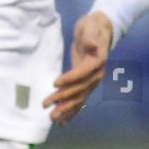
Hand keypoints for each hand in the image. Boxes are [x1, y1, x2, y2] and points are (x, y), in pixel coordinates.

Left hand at [44, 10, 113, 124]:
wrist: (100, 30)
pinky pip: (79, 99)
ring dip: (66, 109)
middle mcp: (97, 74)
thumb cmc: (93, 27)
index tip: (55, 83)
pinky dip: (71, 111)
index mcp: (98, 61)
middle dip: (63, 98)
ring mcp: (92, 80)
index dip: (70, 79)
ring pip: (79, 98)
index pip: (83, 73)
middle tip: (47, 105)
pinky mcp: (85, 83)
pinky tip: (62, 121)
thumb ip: (91, 37)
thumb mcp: (91, 27)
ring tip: (53, 118)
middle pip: (79, 89)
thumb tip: (93, 45)